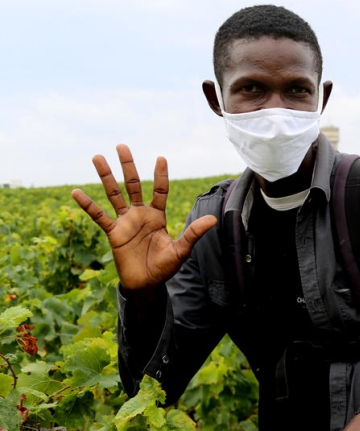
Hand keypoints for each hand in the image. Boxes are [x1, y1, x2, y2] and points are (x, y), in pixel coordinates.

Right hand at [71, 144, 216, 290]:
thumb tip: (212, 219)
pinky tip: (76, 191)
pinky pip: (98, 216)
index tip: (161, 157)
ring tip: (97, 158)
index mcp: (158, 215)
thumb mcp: (181, 249)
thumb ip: (193, 233)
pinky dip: (88, 205)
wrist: (147, 284)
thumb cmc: (165, 267)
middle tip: (122, 146)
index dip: (160, 175)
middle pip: (133, 185)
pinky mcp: (113, 232)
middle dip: (128, 166)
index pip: (160, 190)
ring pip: (114, 194)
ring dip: (106, 176)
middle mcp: (140, 214)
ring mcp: (125, 221)